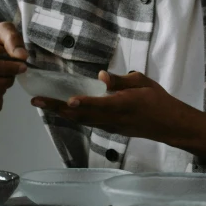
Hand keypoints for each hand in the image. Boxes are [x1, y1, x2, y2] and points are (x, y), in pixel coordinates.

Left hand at [31, 70, 194, 141]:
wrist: (168, 125)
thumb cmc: (157, 100)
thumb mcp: (142, 83)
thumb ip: (121, 80)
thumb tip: (101, 76)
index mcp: (123, 105)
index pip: (100, 104)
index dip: (85, 103)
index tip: (69, 101)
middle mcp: (113, 119)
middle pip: (81, 115)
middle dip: (58, 108)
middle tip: (36, 101)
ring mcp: (110, 126)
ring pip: (81, 120)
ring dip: (61, 113)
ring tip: (43, 104)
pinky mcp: (110, 129)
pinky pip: (87, 122)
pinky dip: (72, 116)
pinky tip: (62, 110)